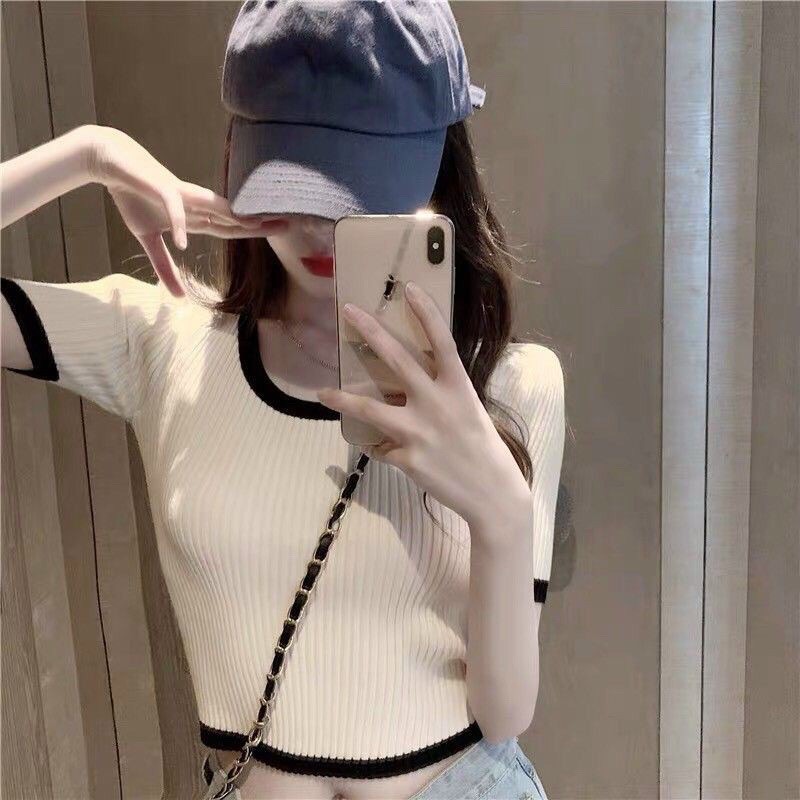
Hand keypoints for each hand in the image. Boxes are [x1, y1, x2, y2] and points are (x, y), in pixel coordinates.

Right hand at [87, 126, 286, 296]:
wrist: (110, 163)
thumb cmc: (133, 197)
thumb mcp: (148, 239)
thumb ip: (164, 267)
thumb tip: (177, 297)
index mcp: (194, 217)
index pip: (229, 227)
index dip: (252, 231)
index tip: (276, 232)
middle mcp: (193, 204)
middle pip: (231, 216)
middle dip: (257, 222)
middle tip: (287, 224)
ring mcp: (179, 195)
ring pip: (212, 206)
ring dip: (233, 216)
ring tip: (256, 226)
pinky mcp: (160, 188)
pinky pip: (172, 209)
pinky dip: (178, 225)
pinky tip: (184, 242)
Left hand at [315, 282, 530, 533]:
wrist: (492, 492)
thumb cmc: (482, 447)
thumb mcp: (468, 410)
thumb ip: (441, 394)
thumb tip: (407, 388)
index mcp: (458, 387)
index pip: (441, 341)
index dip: (426, 312)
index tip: (408, 287)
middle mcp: (436, 403)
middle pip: (397, 360)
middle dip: (371, 332)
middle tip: (348, 310)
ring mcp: (419, 431)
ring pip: (370, 408)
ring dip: (343, 398)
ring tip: (323, 392)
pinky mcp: (407, 458)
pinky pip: (382, 448)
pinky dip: (382, 448)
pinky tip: (388, 452)